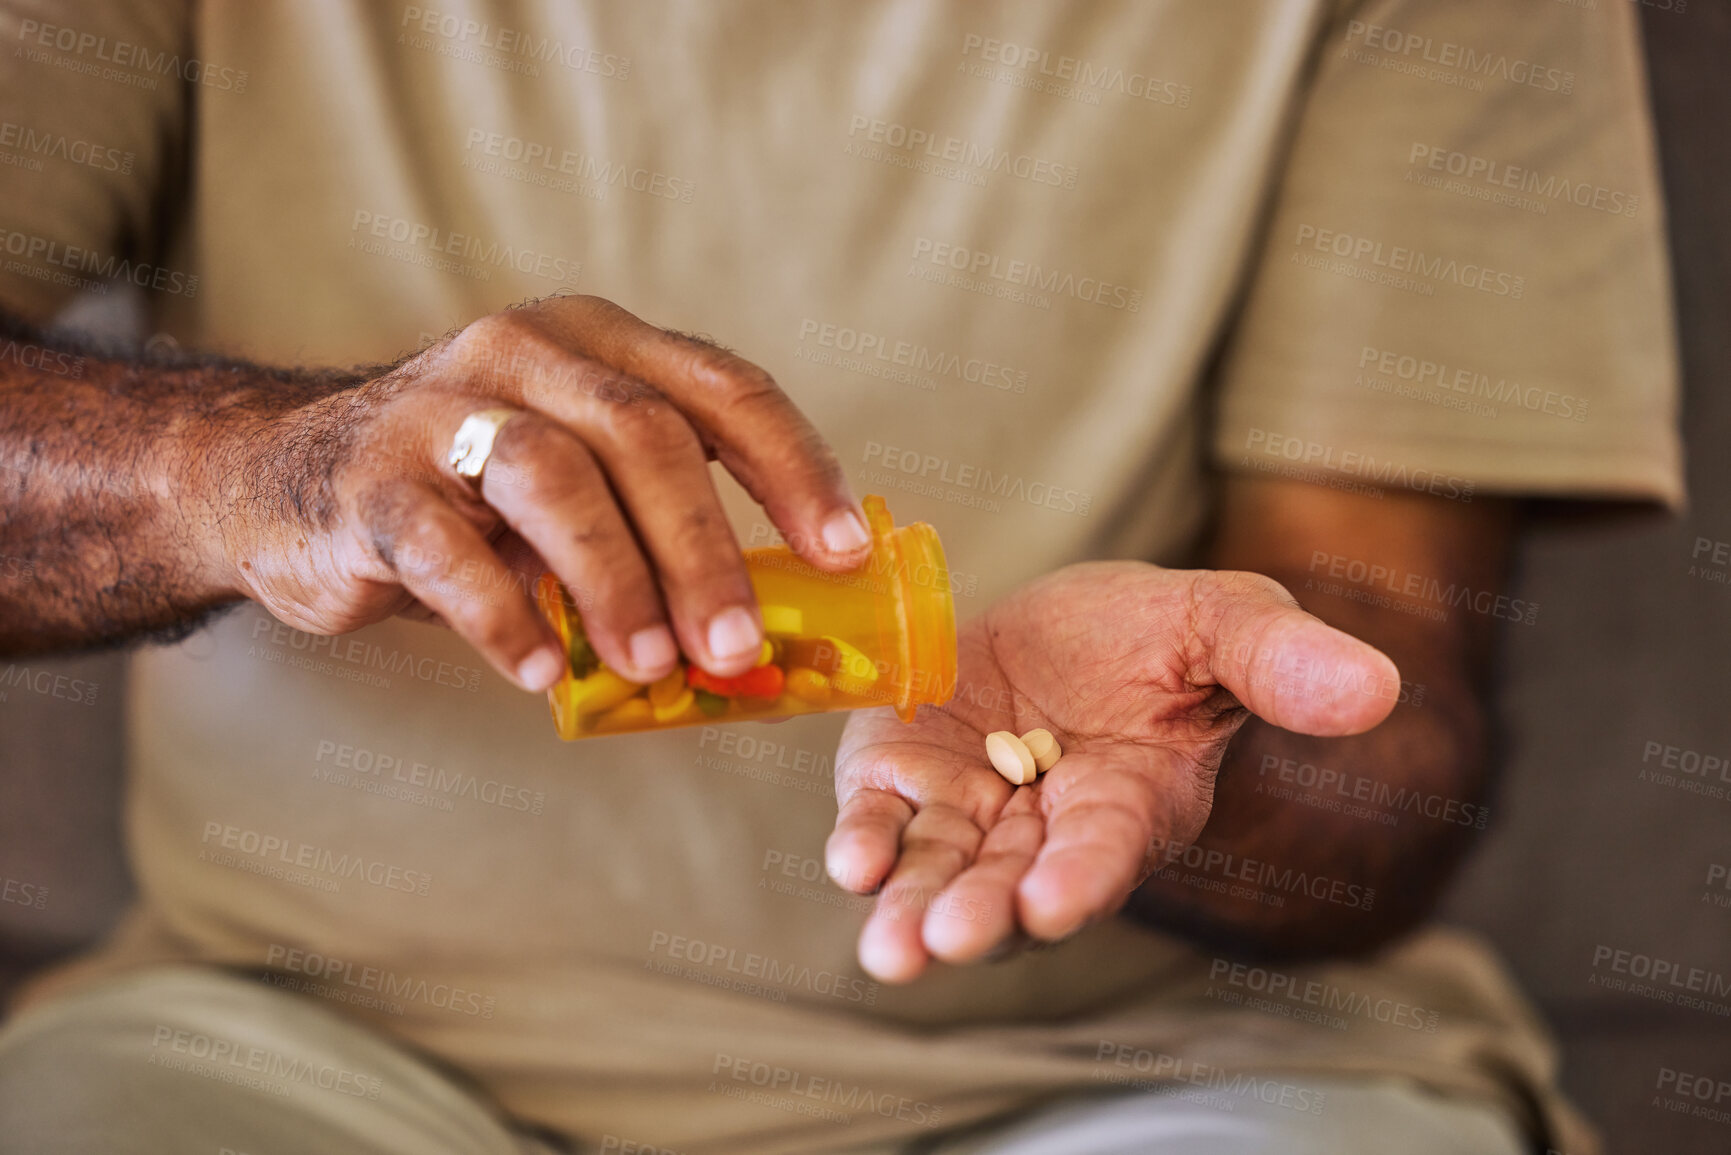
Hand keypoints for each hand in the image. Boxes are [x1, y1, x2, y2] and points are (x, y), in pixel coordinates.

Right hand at [200, 295, 870, 690]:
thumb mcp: (576, 485)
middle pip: (645, 435)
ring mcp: (442, 406)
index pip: (724, 389)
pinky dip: (503, 615)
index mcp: (601, 346)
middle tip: (739, 645)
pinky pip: (448, 547)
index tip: (841, 551)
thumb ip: (657, 530)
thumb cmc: (471, 496)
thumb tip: (769, 640)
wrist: (288, 481)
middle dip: (705, 548)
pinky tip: (538, 672)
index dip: (794, 468)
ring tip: (652, 665)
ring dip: (616, 581)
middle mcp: (527, 352)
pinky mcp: (373, 478)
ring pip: (553, 477)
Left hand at [825, 561, 1399, 982]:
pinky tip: (853, 859)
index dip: (1081, 876)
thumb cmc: (1163, 634)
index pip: (1107, 851)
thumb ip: (1284, 662)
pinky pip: (886, 817)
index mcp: (1132, 803)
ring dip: (913, 906)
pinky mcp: (906, 773)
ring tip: (892, 947)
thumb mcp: (1228, 623)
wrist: (1072, 623)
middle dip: (980, 914)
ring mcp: (971, 808)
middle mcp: (1047, 827)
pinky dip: (867, 839)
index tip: (1052, 901)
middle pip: (1010, 885)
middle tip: (945, 941)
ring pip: (940, 870)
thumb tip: (1377, 688)